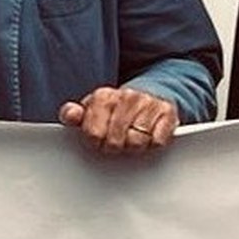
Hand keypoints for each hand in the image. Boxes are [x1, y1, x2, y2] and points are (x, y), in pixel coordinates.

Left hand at [58, 86, 177, 154]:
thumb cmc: (116, 108)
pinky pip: (158, 141)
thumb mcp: (91, 109)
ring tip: (132, 137)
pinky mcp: (168, 113)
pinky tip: (148, 134)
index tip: (99, 139)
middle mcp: (127, 96)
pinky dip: (153, 143)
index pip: (93, 133)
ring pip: (137, 142)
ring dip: (134, 145)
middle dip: (115, 145)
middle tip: (117, 140)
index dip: (95, 141)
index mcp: (103, 96)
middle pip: (115, 141)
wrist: (151, 93)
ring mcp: (149, 103)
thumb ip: (74, 114)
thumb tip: (70, 115)